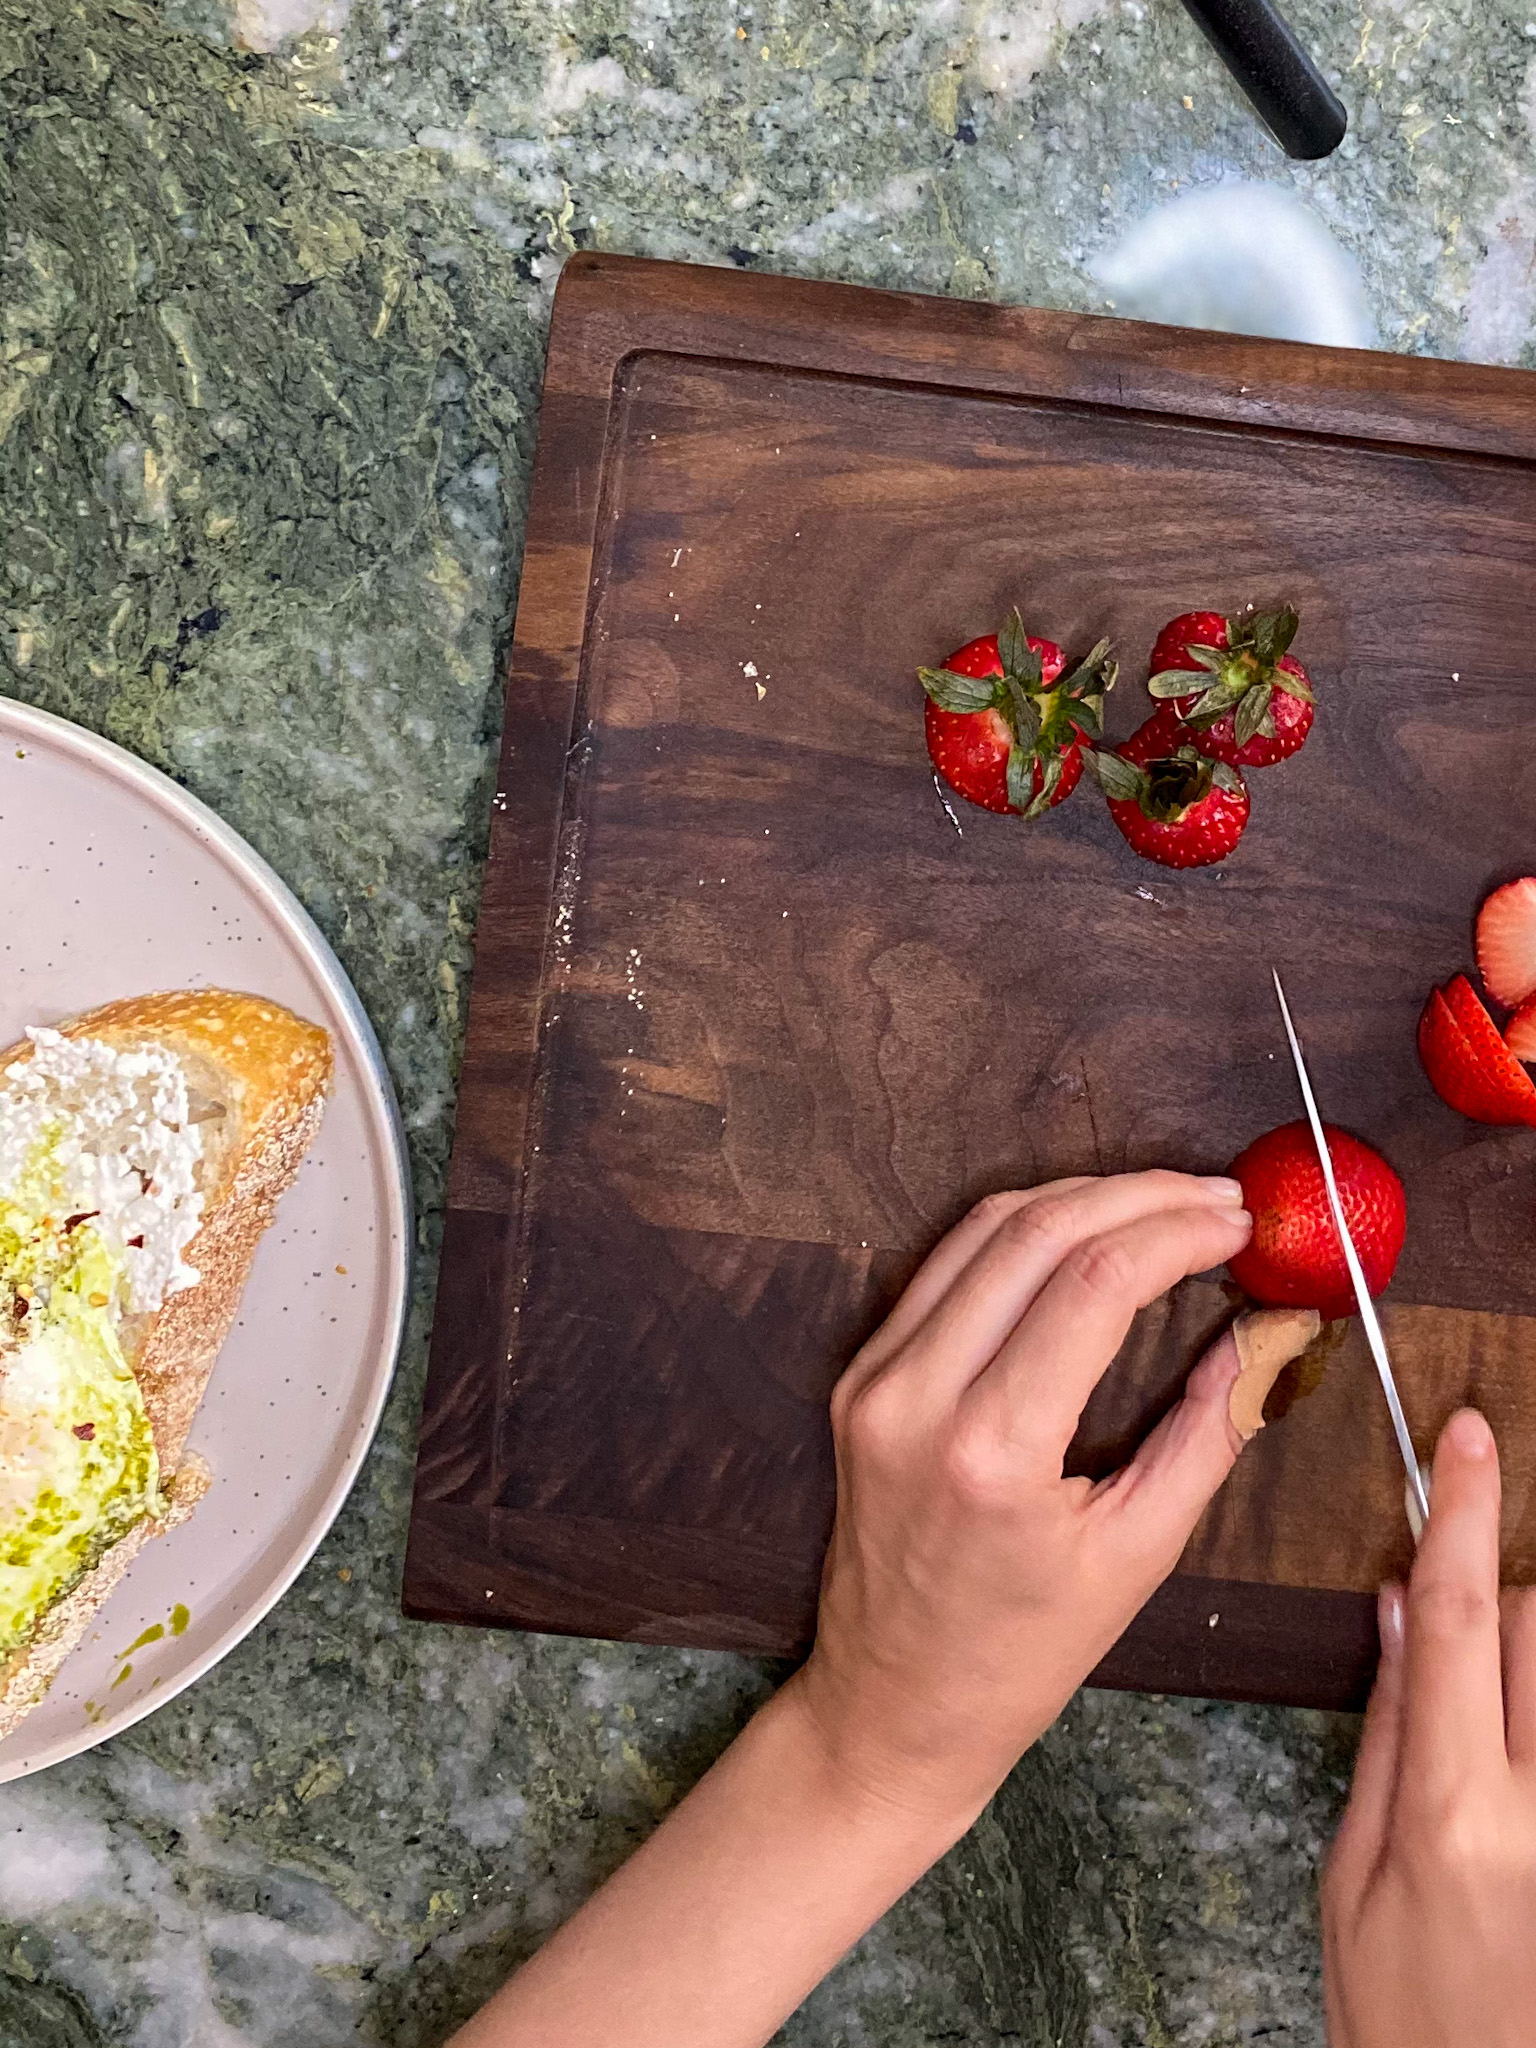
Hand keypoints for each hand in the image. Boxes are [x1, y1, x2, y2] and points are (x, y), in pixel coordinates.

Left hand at [784, 1170, 1255, 1833]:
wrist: (893, 1702)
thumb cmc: (1019, 1652)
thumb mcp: (1138, 1554)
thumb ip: (1209, 1430)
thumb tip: (1266, 1332)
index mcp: (989, 1450)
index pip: (1093, 1284)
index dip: (1177, 1232)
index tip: (1240, 1222)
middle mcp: (915, 1395)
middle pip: (1036, 1232)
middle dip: (1139, 1196)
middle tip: (1218, 1196)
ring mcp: (875, 1377)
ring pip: (983, 1227)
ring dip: (1081, 1197)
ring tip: (1166, 1201)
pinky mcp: (861, 1373)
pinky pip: (946, 1265)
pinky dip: (1022, 1230)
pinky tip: (1086, 1229)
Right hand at [1323, 1409, 1535, 2047]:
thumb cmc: (1407, 2016)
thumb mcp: (1352, 1878)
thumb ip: (1387, 1734)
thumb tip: (1399, 1607)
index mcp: (1453, 1813)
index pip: (1455, 1618)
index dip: (1459, 1513)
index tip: (1467, 1434)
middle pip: (1534, 1628)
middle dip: (1490, 1601)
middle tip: (1454, 1661)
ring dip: (1528, 1659)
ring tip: (1494, 1731)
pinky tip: (1511, 1761)